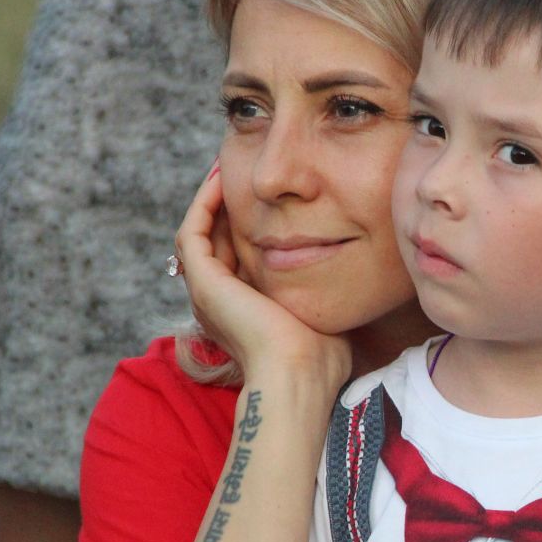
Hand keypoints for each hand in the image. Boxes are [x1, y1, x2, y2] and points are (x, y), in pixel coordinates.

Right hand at [174, 166, 349, 389]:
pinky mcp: (203, 282)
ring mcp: (206, 292)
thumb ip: (325, 290)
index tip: (268, 194)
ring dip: (211, 199)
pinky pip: (192, 232)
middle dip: (229, 204)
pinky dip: (204, 204)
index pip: (237, 254)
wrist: (301, 374)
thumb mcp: (323, 311)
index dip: (249, 221)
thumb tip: (348, 269)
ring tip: (228, 167)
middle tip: (244, 170)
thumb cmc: (321, 356)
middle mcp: (217, 300)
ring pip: (198, 232)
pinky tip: (223, 179)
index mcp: (242, 309)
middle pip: (215, 239)